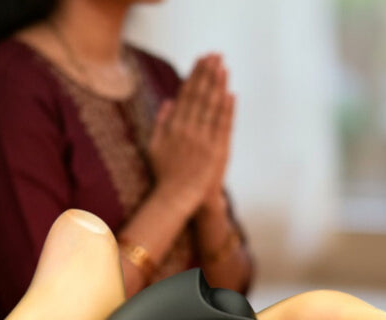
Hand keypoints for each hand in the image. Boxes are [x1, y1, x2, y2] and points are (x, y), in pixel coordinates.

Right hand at [148, 55, 234, 217]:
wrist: (177, 197)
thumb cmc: (165, 174)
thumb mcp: (154, 147)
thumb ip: (160, 123)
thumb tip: (168, 101)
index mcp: (174, 127)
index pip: (186, 94)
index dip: (195, 75)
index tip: (201, 60)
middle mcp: (189, 130)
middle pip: (200, 95)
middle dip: (208, 73)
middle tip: (215, 55)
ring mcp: (204, 140)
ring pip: (213, 107)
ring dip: (219, 85)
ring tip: (223, 66)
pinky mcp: (217, 151)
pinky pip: (224, 125)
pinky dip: (228, 109)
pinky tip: (230, 93)